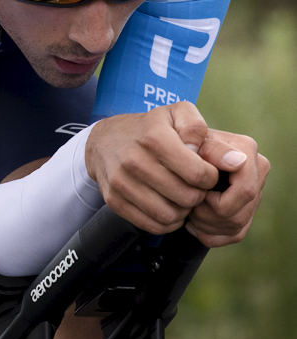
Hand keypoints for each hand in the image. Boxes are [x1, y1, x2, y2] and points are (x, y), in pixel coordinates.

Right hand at [85, 102, 243, 234]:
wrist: (103, 141)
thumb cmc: (149, 128)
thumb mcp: (175, 114)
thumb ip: (203, 130)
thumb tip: (236, 159)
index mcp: (154, 137)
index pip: (199, 175)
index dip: (210, 177)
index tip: (205, 171)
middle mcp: (134, 160)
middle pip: (187, 198)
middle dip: (198, 195)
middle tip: (193, 186)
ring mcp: (122, 182)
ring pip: (170, 215)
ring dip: (182, 211)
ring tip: (180, 196)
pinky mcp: (114, 200)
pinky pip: (152, 225)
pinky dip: (166, 221)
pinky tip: (166, 205)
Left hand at [185, 129, 269, 246]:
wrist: (175, 150)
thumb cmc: (178, 143)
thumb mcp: (186, 140)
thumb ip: (209, 147)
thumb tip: (237, 161)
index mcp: (246, 151)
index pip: (244, 191)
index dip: (215, 201)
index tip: (195, 195)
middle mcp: (256, 170)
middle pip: (238, 214)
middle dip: (208, 216)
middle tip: (186, 208)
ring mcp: (254, 190)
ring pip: (236, 226)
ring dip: (206, 225)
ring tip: (187, 213)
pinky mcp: (247, 208)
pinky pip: (234, 234)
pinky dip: (209, 234)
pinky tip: (192, 224)